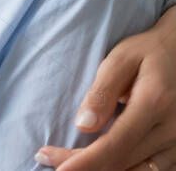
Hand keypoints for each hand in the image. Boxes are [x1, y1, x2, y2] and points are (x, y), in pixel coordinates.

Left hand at [35, 6, 175, 169]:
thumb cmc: (148, 52)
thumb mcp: (121, 59)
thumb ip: (102, 92)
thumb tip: (83, 125)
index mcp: (154, 104)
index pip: (115, 144)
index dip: (85, 162)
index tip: (59, 168)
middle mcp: (171, 130)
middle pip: (122, 161)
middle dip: (82, 165)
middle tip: (48, 158)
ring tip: (68, 163)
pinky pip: (152, 170)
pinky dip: (125, 170)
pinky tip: (99, 164)